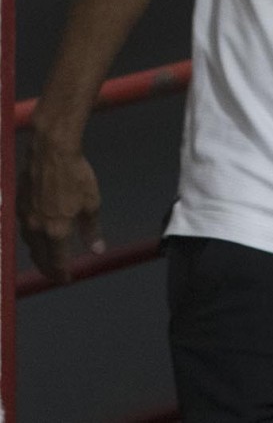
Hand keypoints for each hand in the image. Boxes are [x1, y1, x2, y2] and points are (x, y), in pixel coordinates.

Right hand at [17, 138, 104, 282]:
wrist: (51, 150)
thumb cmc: (76, 175)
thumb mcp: (91, 203)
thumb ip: (92, 229)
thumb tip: (97, 250)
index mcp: (57, 231)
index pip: (57, 262)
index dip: (62, 273)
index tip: (67, 278)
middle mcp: (37, 228)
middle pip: (40, 258)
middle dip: (48, 269)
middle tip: (56, 273)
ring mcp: (25, 217)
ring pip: (30, 244)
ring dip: (39, 254)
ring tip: (46, 257)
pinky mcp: (19, 204)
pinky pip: (24, 228)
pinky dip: (32, 237)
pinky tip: (37, 234)